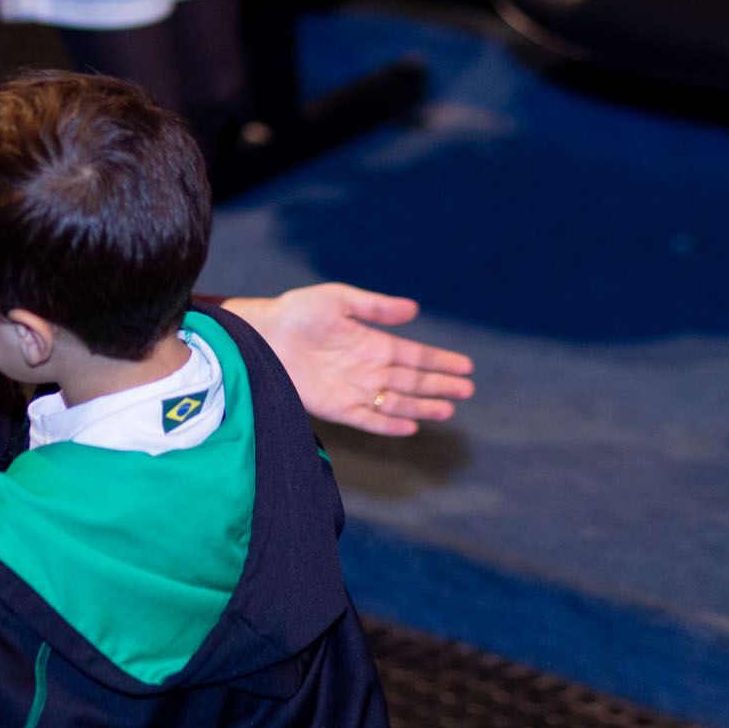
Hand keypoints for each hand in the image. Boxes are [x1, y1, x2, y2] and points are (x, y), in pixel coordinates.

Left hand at [225, 284, 474, 436]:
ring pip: (396, 402)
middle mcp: (367, 369)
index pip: (415, 355)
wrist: (260, 335)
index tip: (466, 366)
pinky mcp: (335, 407)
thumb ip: (375, 307)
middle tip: (467, 390)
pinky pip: (367, 419)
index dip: (440, 361)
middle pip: (412, 381)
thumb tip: (414, 310)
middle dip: (440, 386)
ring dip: (421, 407)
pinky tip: (410, 427)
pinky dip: (388, 424)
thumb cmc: (296, 312)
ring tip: (448, 410)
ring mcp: (353, 390)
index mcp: (372, 343)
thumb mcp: (338, 300)